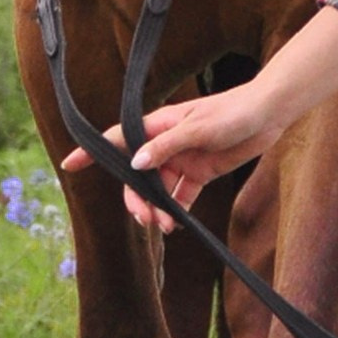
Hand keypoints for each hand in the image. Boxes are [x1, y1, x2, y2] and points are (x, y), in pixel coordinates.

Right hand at [63, 84, 287, 230]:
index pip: (118, 139)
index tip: (70, 165)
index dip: (93, 152)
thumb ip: (166, 147)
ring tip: (165, 225)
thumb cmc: (231, 112)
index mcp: (159, 126)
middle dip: (136, 198)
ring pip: (158, 189)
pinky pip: (181, 196)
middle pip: (138, 175)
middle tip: (145, 219)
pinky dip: (176, 210)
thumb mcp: (197, 128)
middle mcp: (166, 144)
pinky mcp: (201, 172)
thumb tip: (135, 164)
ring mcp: (182, 159)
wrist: (267, 115)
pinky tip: (176, 224)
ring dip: (157, 208)